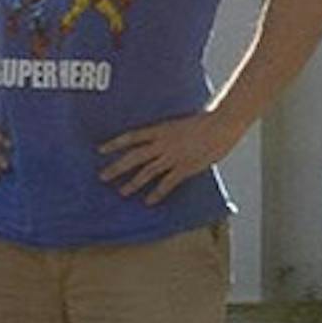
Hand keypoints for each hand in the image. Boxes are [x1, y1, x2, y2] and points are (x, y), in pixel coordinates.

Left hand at [97, 107, 243, 204]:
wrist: (221, 125)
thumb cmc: (204, 121)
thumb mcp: (179, 123)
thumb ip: (167, 133)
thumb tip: (157, 138)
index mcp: (160, 129)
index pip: (132, 136)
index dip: (115, 143)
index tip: (100, 150)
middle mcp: (162, 143)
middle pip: (134, 157)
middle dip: (117, 167)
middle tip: (102, 176)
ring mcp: (173, 156)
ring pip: (147, 172)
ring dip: (133, 183)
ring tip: (121, 191)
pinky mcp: (184, 168)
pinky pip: (167, 183)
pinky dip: (157, 193)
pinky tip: (148, 201)